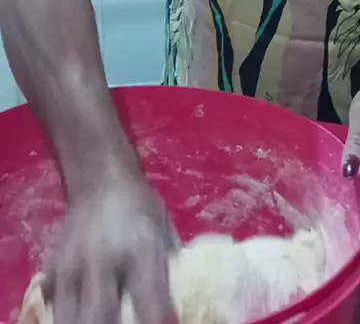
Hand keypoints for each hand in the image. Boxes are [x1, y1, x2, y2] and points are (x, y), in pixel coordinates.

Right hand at [44, 169, 178, 323]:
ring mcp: (73, 265)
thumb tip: (182, 300)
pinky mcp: (54, 266)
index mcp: (140, 249)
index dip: (157, 321)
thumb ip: (170, 268)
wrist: (101, 176)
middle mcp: (103, 260)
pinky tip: (76, 314)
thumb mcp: (164, 230)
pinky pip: (51, 303)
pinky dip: (62, 315)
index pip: (149, 300)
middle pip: (100, 316)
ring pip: (68, 317)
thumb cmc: (139, 204)